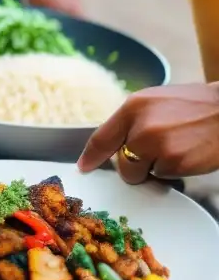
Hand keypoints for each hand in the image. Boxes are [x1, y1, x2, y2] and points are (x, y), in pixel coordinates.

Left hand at [77, 83, 218, 182]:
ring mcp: (157, 146)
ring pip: (140, 173)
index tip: (83, 168)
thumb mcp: (156, 102)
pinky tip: (188, 153)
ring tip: (177, 147)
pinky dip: (174, 171)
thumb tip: (114, 144)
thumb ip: (133, 120)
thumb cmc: (196, 106)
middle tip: (159, 149)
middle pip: (120, 163)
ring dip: (154, 168)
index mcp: (133, 107)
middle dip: (134, 164)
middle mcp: (140, 126)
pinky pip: (163, 177)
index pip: (101, 138)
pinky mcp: (175, 163)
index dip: (90, 157)